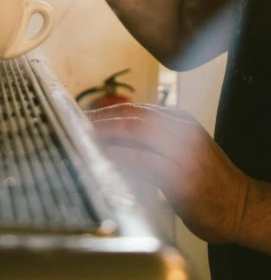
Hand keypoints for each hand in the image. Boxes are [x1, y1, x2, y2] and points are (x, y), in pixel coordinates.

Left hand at [89, 103, 248, 243]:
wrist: (242, 208)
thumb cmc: (208, 182)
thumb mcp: (182, 150)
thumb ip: (153, 141)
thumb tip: (111, 137)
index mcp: (180, 120)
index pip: (135, 109)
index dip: (105, 111)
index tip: (81, 117)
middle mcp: (182, 131)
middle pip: (132, 116)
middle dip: (100, 120)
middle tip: (76, 127)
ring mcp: (184, 153)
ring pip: (136, 132)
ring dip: (106, 135)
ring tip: (83, 141)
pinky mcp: (183, 179)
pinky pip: (144, 162)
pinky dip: (121, 158)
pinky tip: (104, 161)